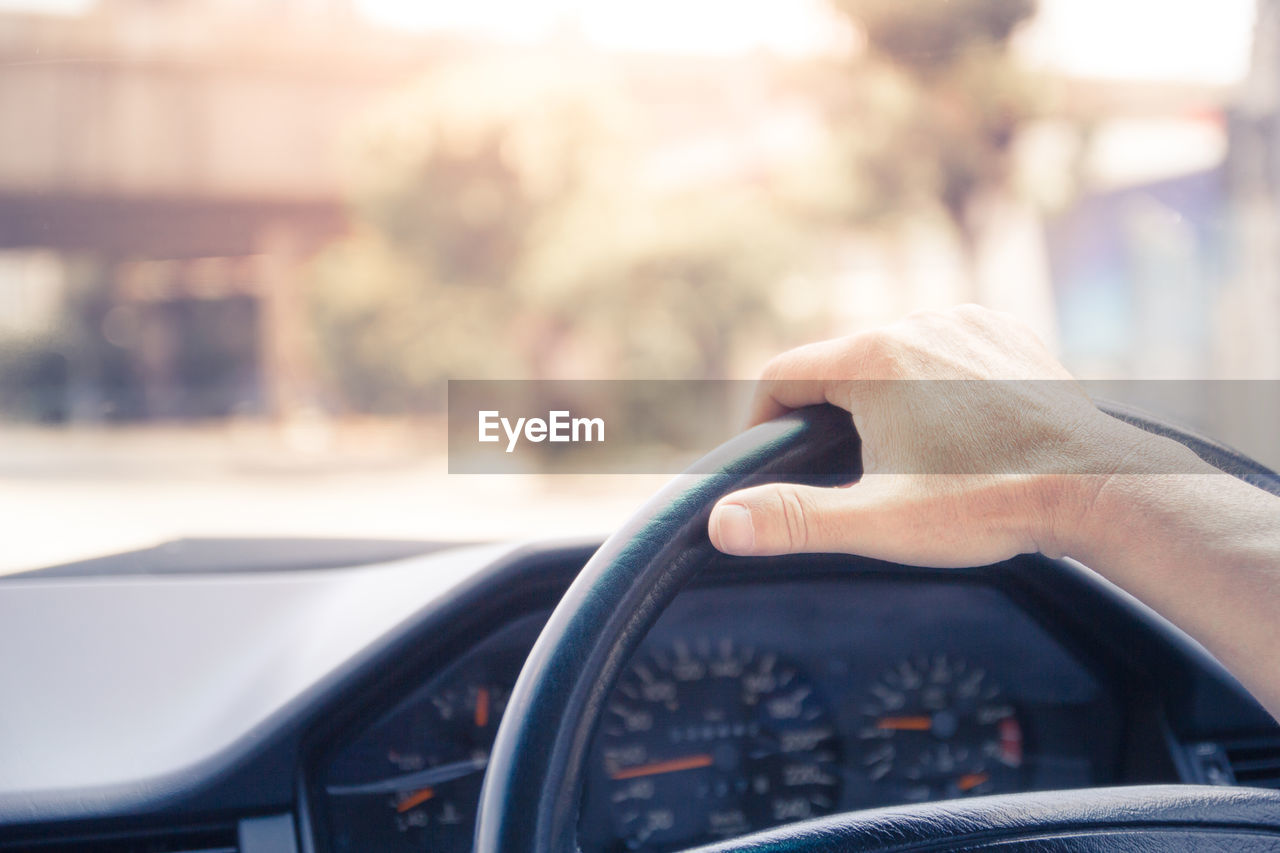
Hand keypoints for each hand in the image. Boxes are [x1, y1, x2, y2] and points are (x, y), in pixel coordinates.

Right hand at [708, 305, 1157, 565]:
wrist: (1098, 487)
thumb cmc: (988, 504)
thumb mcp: (879, 522)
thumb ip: (793, 519)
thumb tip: (720, 523)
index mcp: (873, 358)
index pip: (783, 376)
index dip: (764, 420)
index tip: (772, 460)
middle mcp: (916, 323)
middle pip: (838, 365)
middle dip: (828, 416)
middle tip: (844, 475)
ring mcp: (966, 322)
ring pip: (892, 357)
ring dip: (881, 400)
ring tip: (903, 459)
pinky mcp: (1005, 333)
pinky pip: (942, 351)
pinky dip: (932, 385)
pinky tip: (954, 433)